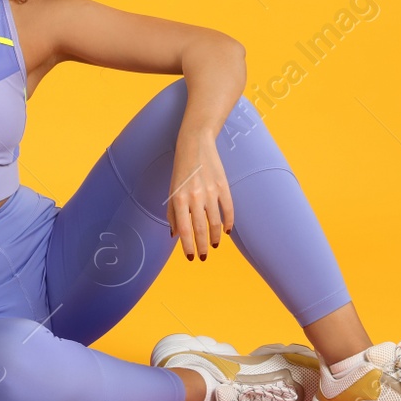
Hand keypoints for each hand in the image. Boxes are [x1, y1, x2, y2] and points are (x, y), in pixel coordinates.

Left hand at [167, 133, 233, 260]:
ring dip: (215, 237)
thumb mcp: (171, 189)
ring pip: (215, 222)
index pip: (184, 229)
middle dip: (202, 246)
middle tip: (203, 257)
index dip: (188, 246)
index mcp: (179, 198)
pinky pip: (228, 209)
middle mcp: (194, 196)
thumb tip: (175, 235)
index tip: (191, 257)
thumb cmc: (181, 169)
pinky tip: (227, 232)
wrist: (195, 143)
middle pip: (200, 229)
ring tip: (214, 245)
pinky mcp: (223, 186)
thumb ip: (173, 213)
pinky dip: (229, 223)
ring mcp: (210, 191)